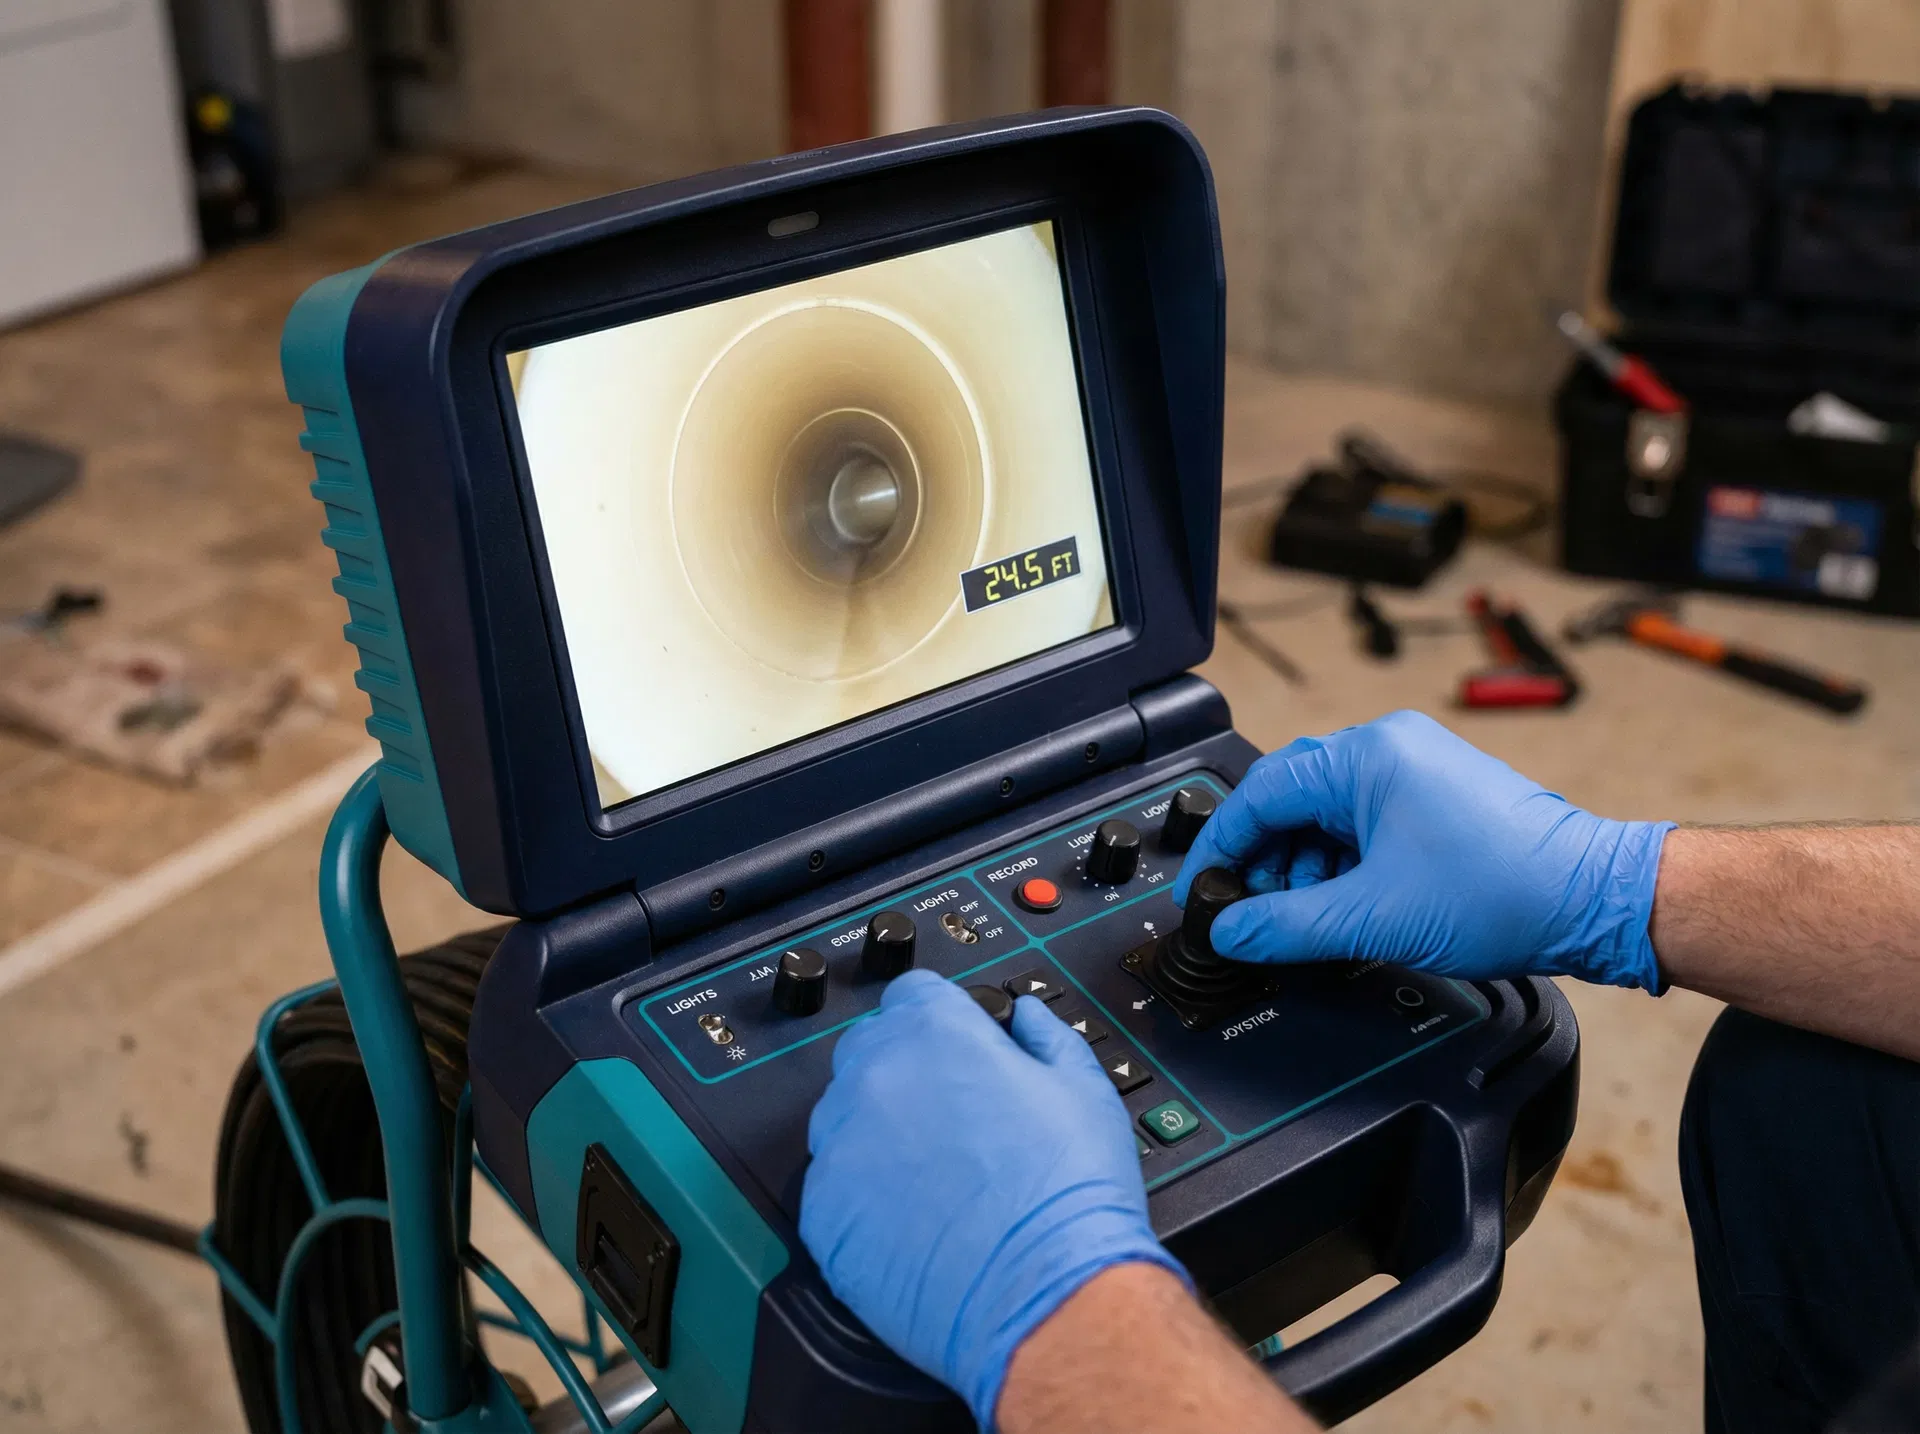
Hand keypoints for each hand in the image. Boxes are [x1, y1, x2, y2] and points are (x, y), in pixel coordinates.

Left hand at [800, 971, 1185, 1426]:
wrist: (1046, 1295)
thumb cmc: (1070, 1197)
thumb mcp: (1083, 1090)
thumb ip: (1046, 1036)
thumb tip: (1025, 1016)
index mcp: (937, 1032)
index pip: (912, 994)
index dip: (939, 1022)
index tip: (953, 1052)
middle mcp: (877, 1077)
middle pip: (868, 1049)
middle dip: (903, 1071)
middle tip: (949, 1120)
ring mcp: (841, 1145)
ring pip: (841, 1118)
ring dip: (875, 1132)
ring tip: (932, 1178)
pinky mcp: (823, 1212)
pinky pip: (830, 1187)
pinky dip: (860, 1198)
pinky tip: (909, 1221)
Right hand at [1172, 710, 1673, 988]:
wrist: (1596, 902)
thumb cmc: (1506, 890)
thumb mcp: (1373, 918)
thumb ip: (1285, 926)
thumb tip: (1231, 932)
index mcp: (1367, 756)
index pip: (1260, 793)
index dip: (1221, 849)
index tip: (1202, 892)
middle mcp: (1388, 750)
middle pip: (1289, 801)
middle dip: (1266, 862)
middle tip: (1255, 912)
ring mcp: (1415, 773)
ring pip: (1325, 818)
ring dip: (1306, 870)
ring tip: (1313, 919)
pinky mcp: (1435, 801)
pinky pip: (1362, 827)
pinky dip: (1343, 868)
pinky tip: (1348, 908)